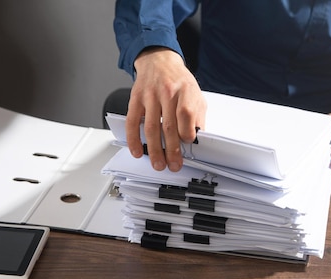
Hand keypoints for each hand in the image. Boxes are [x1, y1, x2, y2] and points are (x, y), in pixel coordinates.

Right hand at [127, 47, 206, 171]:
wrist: (158, 61)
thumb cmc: (178, 80)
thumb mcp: (195, 93)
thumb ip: (197, 115)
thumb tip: (198, 138)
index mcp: (185, 90)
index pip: (186, 113)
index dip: (187, 131)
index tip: (188, 144)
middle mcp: (167, 92)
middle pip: (169, 125)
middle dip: (171, 149)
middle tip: (173, 165)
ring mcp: (150, 95)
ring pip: (151, 127)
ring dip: (154, 149)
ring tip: (158, 164)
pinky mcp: (136, 99)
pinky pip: (133, 121)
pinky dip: (134, 138)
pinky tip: (137, 151)